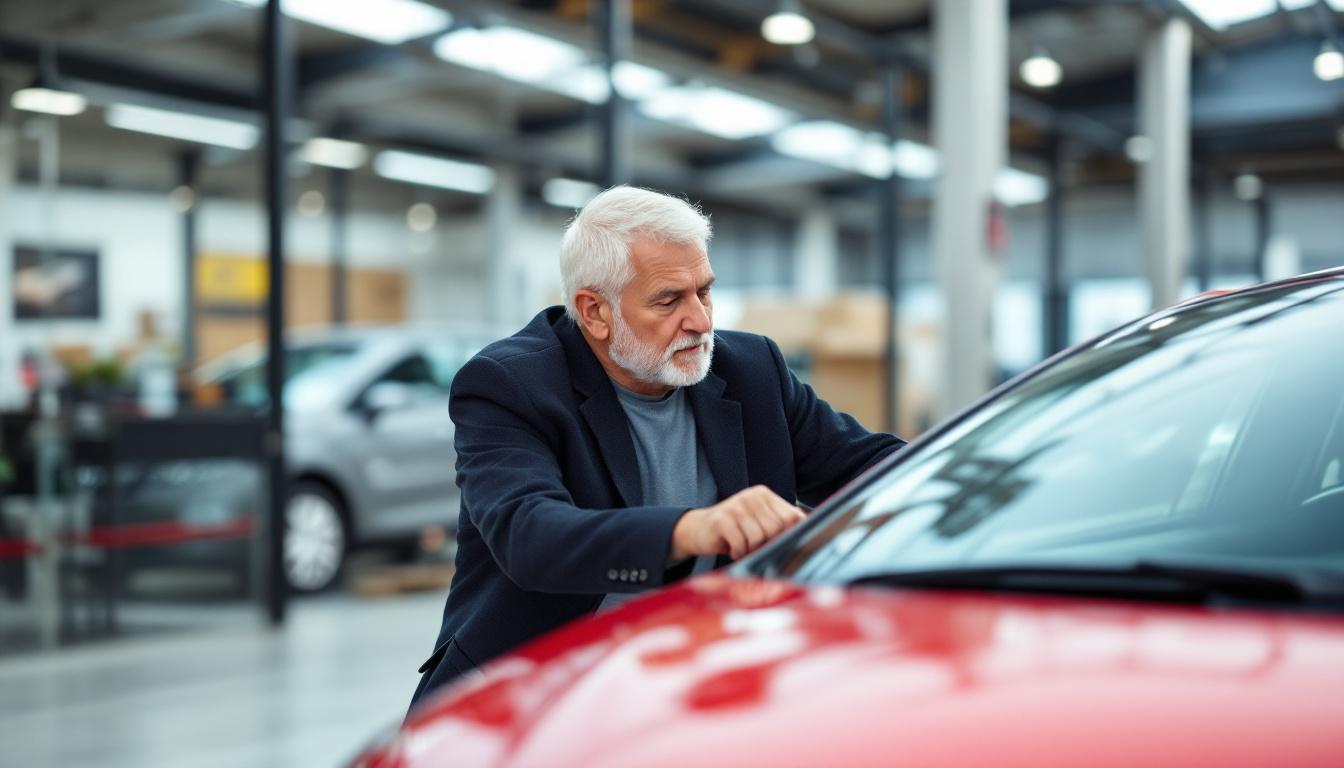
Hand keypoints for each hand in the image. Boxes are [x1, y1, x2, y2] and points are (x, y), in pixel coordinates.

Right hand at [670, 485, 806, 560]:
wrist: (698, 529)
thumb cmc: (733, 529)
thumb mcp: (758, 521)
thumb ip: (779, 523)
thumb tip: (807, 534)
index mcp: (764, 494)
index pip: (791, 517)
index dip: (790, 535)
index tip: (781, 545)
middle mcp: (751, 496)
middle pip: (776, 529)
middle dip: (767, 545)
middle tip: (754, 547)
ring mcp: (736, 506)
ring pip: (759, 538)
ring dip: (750, 550)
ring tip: (742, 547)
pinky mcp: (722, 520)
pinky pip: (741, 544)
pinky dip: (738, 552)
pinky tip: (732, 549)